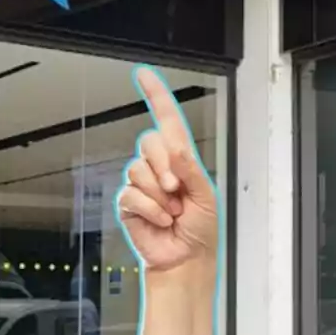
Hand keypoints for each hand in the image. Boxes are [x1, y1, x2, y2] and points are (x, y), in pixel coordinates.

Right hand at [116, 67, 217, 272]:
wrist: (186, 258)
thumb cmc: (201, 229)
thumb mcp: (206, 196)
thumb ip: (190, 170)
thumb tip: (175, 150)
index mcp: (182, 160)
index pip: (167, 121)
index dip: (156, 97)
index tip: (144, 76)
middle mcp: (160, 167)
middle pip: (149, 142)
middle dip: (166, 167)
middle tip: (178, 190)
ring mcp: (142, 184)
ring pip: (139, 170)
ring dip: (160, 195)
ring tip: (172, 211)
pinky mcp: (129, 202)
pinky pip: (131, 194)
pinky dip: (150, 210)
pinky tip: (161, 220)